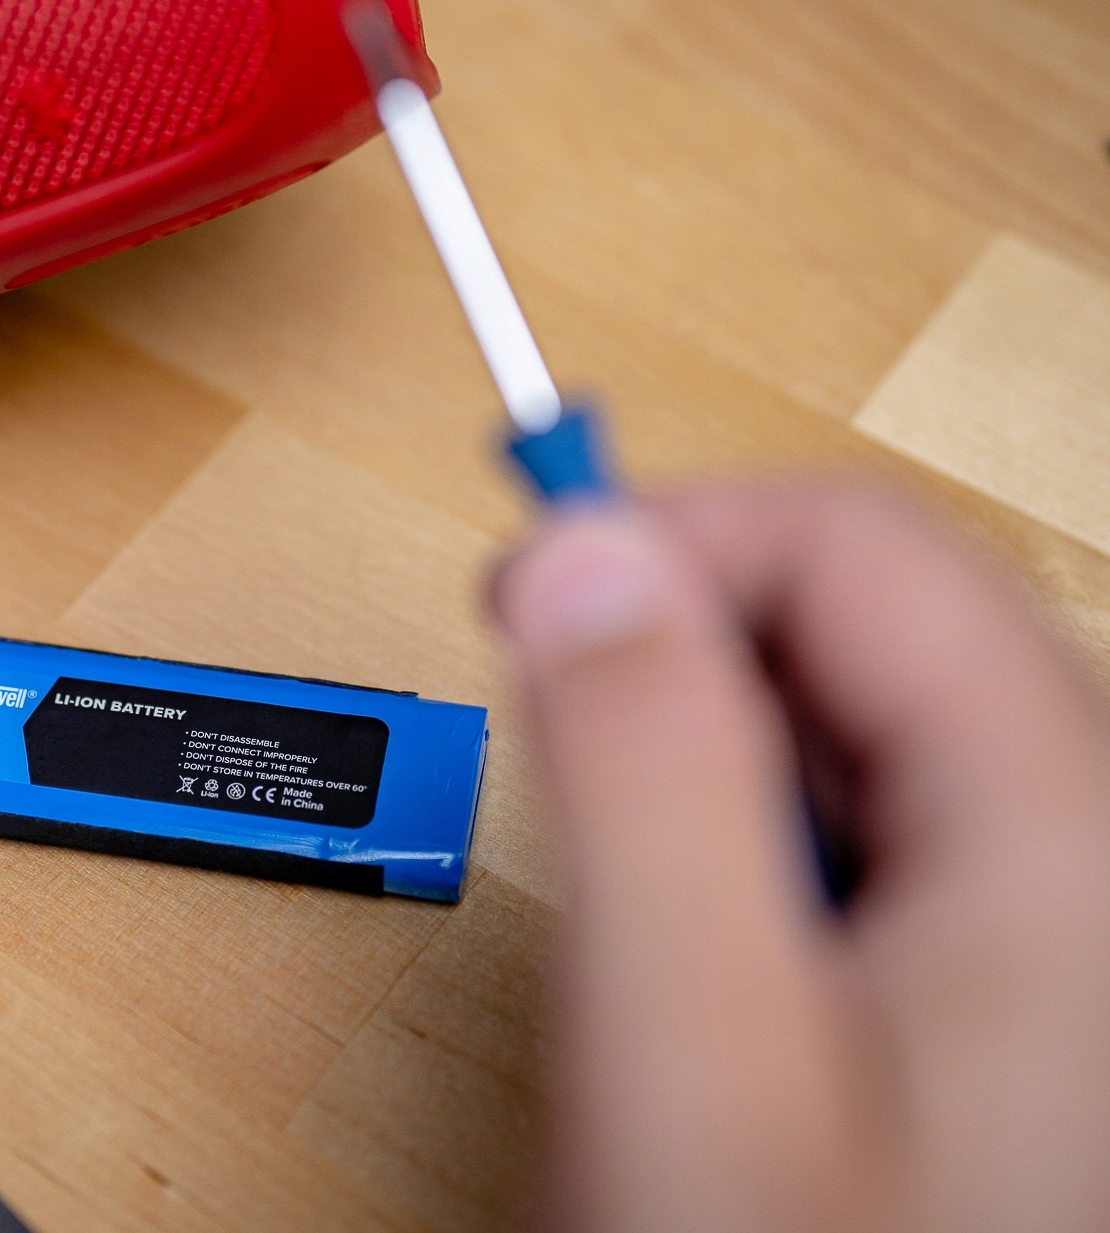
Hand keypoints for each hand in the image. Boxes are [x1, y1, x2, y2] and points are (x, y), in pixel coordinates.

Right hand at [491, 487, 1109, 1232]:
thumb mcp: (694, 1042)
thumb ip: (641, 775)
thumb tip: (580, 563)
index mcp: (1061, 843)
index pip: (860, 552)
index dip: (674, 535)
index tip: (525, 587)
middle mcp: (1088, 866)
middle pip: (877, 623)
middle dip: (690, 631)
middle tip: (552, 699)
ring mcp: (1054, 934)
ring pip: (867, 730)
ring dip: (715, 741)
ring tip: (631, 861)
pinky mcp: (1001, 992)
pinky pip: (874, 834)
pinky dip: (756, 835)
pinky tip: (710, 945)